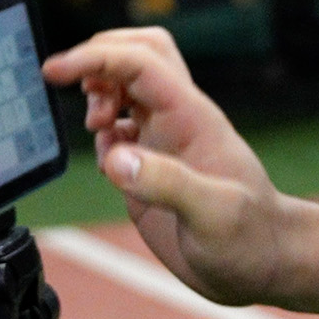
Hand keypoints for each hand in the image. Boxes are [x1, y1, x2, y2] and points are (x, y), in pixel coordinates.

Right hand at [41, 27, 294, 304]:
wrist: (264, 264)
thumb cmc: (251, 238)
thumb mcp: (215, 215)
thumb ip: (168, 184)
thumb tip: (115, 156)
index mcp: (192, 118)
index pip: (142, 63)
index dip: (97, 58)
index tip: (54, 71)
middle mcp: (177, 121)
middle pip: (138, 54)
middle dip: (98, 60)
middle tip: (80, 96)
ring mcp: (164, 142)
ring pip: (126, 88)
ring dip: (99, 95)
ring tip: (96, 129)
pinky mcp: (151, 169)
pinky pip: (120, 131)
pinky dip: (101, 133)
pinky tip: (108, 162)